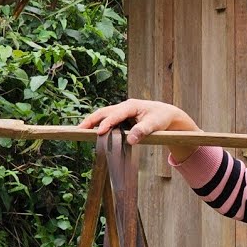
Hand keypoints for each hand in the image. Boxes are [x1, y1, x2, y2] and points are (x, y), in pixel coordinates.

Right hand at [78, 99, 200, 159]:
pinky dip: (100, 124)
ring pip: (104, 114)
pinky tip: (93, 132)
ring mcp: (122, 111)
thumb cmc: (161, 118)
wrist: (166, 114)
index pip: (116, 114)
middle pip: (104, 112)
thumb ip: (142, 131)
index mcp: (131, 106)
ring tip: (82, 130)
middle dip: (92, 120)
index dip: (107, 123)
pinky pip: (108, 119)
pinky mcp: (122, 117)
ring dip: (93, 121)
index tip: (100, 132)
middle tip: (79, 129)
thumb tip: (130, 140)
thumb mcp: (155, 125)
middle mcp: (124, 106)